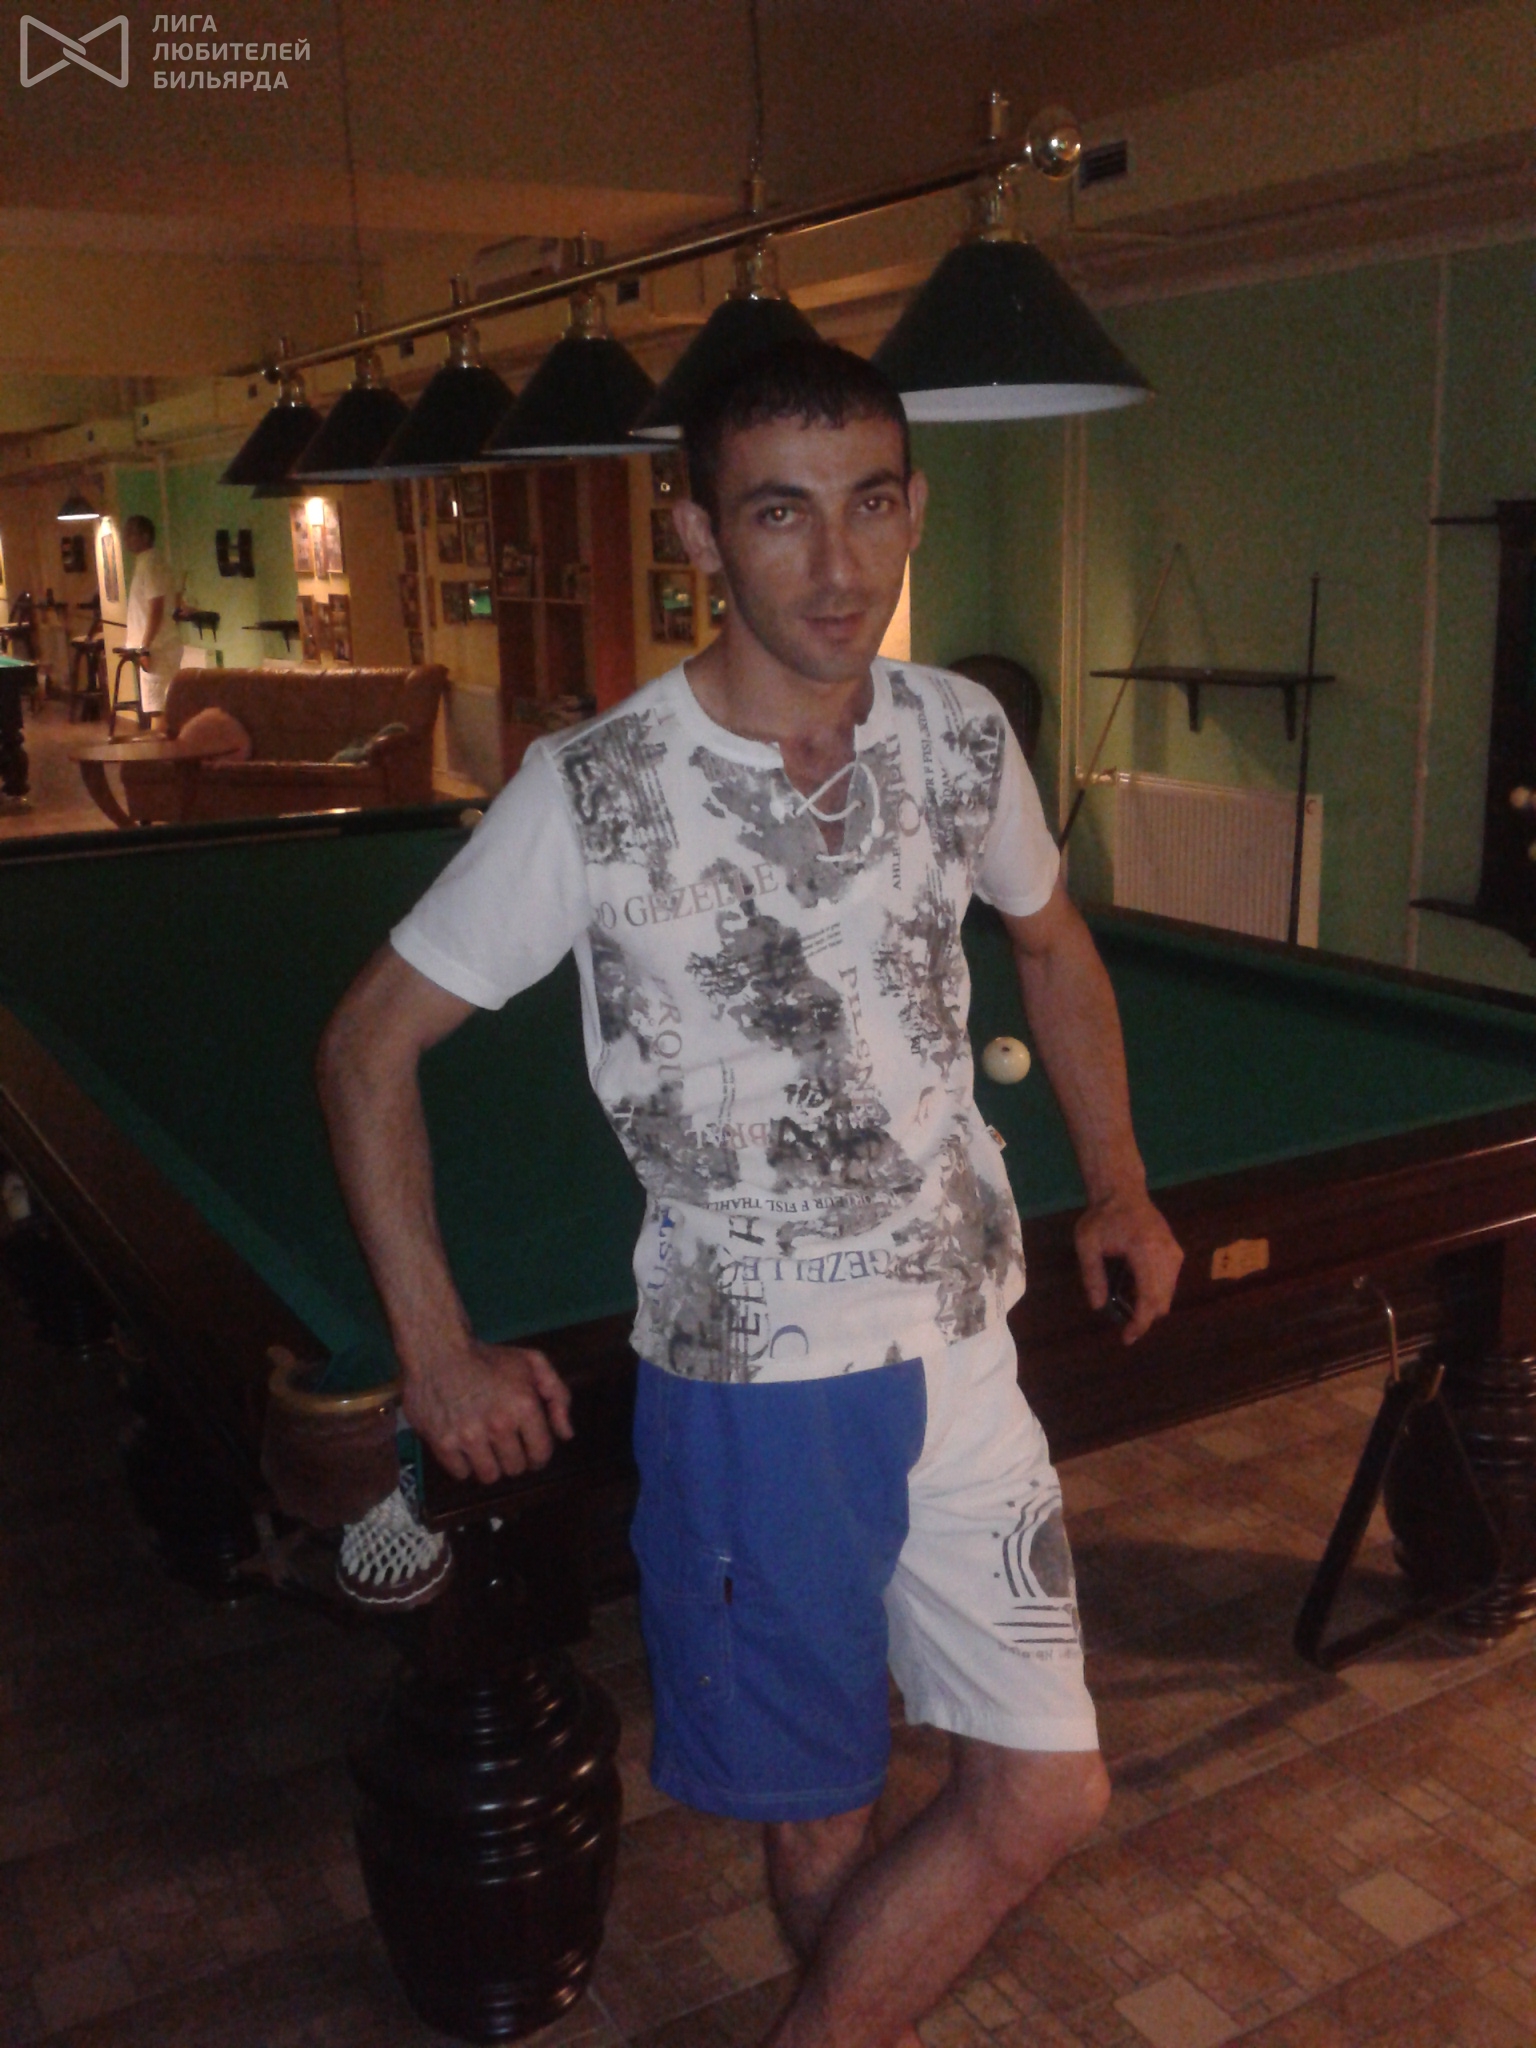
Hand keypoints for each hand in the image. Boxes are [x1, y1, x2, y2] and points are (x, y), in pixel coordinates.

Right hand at [402, 1340, 573, 1483]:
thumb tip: (566, 1435)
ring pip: (490, 1476)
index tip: (530, 1448)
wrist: (438, 1352)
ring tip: (485, 1446)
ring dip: (490, 1464)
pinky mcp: (443, 1443)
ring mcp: (469, 1435)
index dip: (538, 1454)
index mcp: (524, 1405)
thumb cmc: (488, 1359)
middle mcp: (498, 1424)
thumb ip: (558, 1396)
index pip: (541, 1454)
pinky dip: (464, 1464)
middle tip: (504, 1442)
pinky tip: (463, 1445)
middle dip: (514, 1457)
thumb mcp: (532, 1363)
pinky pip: (462, 1474)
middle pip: (516, 1469)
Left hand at [1075, 1189, 1182, 1343]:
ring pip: (1168, 1294)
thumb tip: (1097, 1306)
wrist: (1123, 1191)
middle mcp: (1166, 1255)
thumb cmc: (1101, 1217)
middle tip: (1125, 1328)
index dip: (1139, 1323)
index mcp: (1145, 1251)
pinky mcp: (1176, 1252)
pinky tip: (1135, 1288)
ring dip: (1150, 1306)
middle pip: (1162, 1301)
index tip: (1127, 1338)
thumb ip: (1092, 1275)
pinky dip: (1155, 1293)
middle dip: (1145, 1319)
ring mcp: (1174, 1253)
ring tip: (1126, 1304)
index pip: (1148, 1297)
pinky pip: (1170, 1283)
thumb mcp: (1087, 1244)